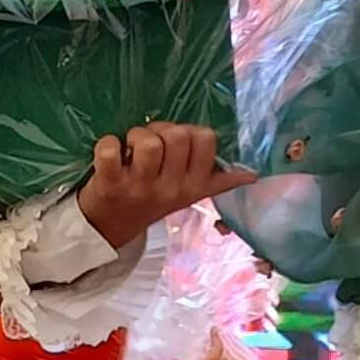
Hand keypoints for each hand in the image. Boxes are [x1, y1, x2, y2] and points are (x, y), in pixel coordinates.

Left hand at [76, 122, 253, 250]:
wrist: (110, 230)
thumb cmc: (152, 201)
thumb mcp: (188, 194)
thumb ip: (218, 181)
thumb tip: (253, 175)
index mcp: (193, 185)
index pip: (206, 139)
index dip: (189, 132)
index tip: (176, 144)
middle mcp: (170, 188)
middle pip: (177, 136)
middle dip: (161, 130)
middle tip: (150, 144)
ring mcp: (140, 188)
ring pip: (148, 142)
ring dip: (136, 135)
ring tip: (130, 149)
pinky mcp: (110, 186)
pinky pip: (109, 150)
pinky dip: (107, 144)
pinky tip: (110, 154)